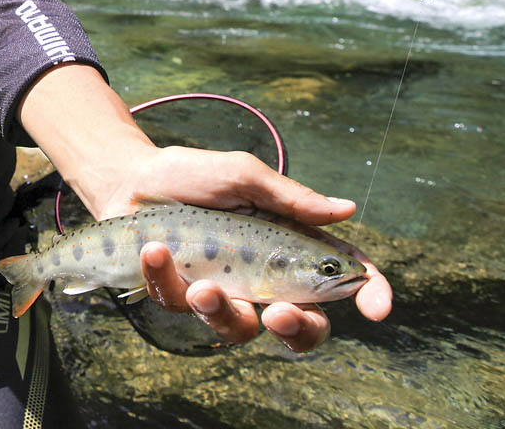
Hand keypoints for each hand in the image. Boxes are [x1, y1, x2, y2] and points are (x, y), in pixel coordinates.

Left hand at [124, 147, 392, 351]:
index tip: (376, 308)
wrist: (128, 177)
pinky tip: (154, 249)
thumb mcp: (242, 174)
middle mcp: (261, 278)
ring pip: (238, 327)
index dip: (366, 293)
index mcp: (289, 246)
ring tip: (202, 285)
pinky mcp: (178, 294)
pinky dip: (166, 277)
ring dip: (222, 310)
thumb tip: (346, 209)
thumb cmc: (192, 174)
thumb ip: (288, 197)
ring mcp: (220, 291)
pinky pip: (178, 303)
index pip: (339, 277)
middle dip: (299, 330)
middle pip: (300, 325)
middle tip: (283, 314)